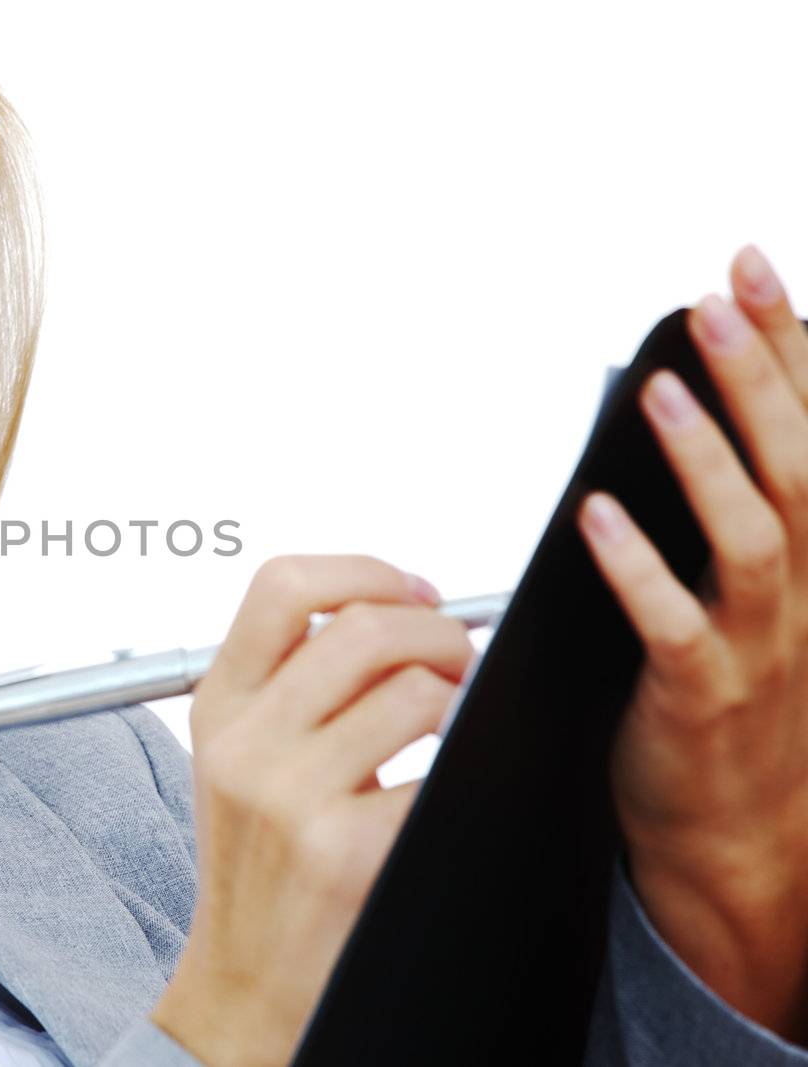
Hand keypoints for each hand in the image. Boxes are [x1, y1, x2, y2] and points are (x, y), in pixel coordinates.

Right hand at [149, 554, 474, 1066]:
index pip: (282, 584)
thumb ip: (288, 684)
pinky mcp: (344, 851)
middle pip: (364, 627)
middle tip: (460, 660)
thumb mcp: (240, 760)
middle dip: (439, 631)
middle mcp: (245, 742)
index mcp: (218, 705)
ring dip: (461, 696)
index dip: (365, 572)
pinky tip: (452, 783)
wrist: (246, 983)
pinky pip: (437, 772)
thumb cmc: (261, 867)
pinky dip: (463, 766)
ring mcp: (290, 796)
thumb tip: (395, 609)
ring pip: (414, 691)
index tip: (412, 592)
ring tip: (459, 720)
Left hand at [575, 245, 807, 1041]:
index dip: (787, 345)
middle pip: (797, 465)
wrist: (736, 832)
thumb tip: (679, 399)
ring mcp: (760, 645)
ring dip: (707, 460)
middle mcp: (803, 591)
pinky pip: (672, 626)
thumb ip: (726, 501)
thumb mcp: (749, 589)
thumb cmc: (729, 692)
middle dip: (758, 376)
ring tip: (655, 391)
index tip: (748, 264)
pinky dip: (638, 569)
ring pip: (754, 538)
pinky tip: (596, 517)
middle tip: (714, 298)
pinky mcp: (701, 697)